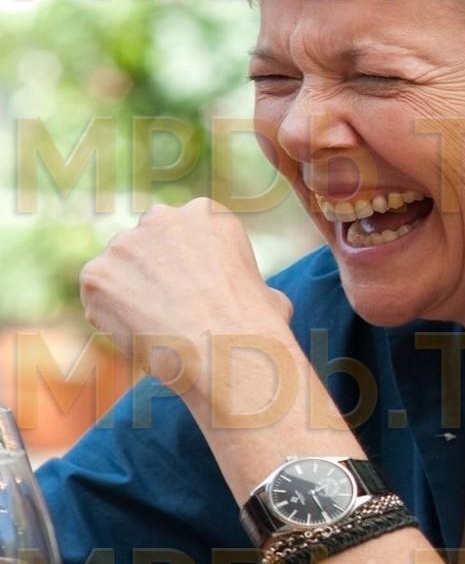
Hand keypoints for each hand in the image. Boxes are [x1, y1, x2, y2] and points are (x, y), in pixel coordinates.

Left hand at [78, 198, 293, 394]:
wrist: (226, 350)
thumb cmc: (256, 327)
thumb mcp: (268, 292)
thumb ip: (243, 282)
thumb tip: (253, 298)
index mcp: (209, 213)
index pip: (181, 235)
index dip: (187, 267)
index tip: (196, 293)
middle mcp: (164, 217)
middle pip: (146, 243)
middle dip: (152, 271)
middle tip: (169, 309)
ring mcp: (125, 244)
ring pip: (119, 269)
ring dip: (130, 294)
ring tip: (156, 329)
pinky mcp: (97, 274)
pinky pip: (97, 296)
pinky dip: (110, 317)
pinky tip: (137, 335)